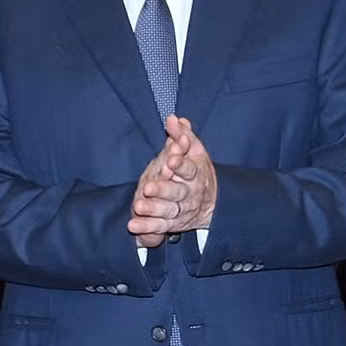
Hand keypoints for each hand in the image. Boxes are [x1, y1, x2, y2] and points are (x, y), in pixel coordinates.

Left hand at [128, 117, 217, 246]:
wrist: (211, 202)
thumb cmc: (197, 170)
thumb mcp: (194, 150)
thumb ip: (182, 135)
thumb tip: (173, 118)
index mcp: (196, 173)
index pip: (189, 169)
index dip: (180, 165)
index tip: (171, 160)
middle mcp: (190, 193)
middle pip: (177, 192)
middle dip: (163, 189)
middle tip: (148, 188)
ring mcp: (182, 209)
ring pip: (168, 210)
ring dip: (153, 209)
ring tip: (138, 206)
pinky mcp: (173, 223)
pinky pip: (159, 226)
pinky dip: (147, 227)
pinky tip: (133, 225)